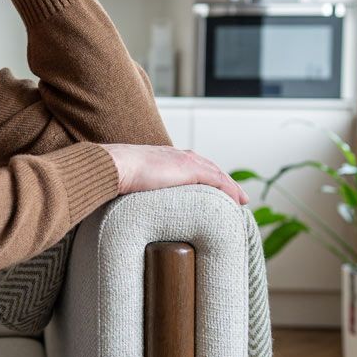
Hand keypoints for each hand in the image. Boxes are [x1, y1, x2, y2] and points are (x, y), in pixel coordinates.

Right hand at [101, 143, 249, 204]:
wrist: (114, 166)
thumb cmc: (115, 175)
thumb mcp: (130, 179)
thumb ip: (137, 185)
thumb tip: (130, 201)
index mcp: (163, 156)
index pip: (191, 165)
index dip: (205, 176)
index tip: (214, 188)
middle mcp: (177, 155)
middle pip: (208, 167)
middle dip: (223, 180)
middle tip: (236, 196)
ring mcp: (184, 160)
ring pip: (216, 173)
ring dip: (231, 186)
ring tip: (241, 200)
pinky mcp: (190, 169)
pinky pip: (218, 180)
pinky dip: (230, 189)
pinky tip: (239, 200)